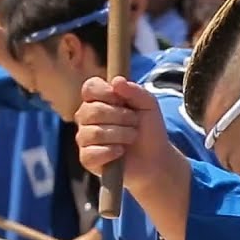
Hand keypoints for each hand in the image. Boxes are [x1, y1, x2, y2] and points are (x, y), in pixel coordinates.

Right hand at [75, 76, 177, 192]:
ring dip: (121, 135)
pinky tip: (121, 152)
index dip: (105, 92)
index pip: (89, 88)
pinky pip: (92, 153)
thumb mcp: (149, 105)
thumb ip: (135, 90)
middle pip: (92, 111)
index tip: (122, 100)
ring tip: (131, 137)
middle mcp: (86, 117)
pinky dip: (112, 152)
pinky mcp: (87, 158)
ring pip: (94, 132)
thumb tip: (116, 81)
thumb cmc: (148, 129)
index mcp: (98, 100)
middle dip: (120, 117)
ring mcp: (85, 138)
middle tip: (134, 122)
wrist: (155, 159)